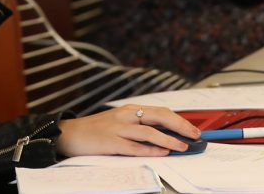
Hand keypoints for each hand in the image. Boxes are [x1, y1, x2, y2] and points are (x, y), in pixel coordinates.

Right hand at [55, 104, 200, 157]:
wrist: (68, 134)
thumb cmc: (96, 130)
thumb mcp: (120, 122)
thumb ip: (139, 126)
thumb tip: (165, 135)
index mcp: (131, 109)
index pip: (162, 112)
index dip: (180, 120)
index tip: (194, 129)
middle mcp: (127, 115)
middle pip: (160, 117)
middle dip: (181, 126)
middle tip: (195, 136)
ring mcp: (118, 128)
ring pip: (149, 132)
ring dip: (169, 139)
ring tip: (182, 146)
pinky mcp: (110, 142)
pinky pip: (134, 146)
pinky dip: (150, 149)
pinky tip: (162, 152)